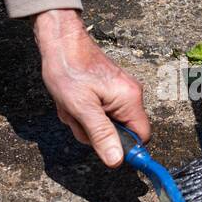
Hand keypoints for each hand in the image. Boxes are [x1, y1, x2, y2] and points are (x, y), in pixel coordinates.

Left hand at [34, 9, 149, 166]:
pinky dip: (83, 111)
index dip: (123, 147)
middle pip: (120, 132)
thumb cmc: (69, 69)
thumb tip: (117, 160)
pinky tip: (71, 101)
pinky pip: (99, 111)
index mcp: (130, 99)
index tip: (101, 145)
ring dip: (85, 121)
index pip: (141, 137)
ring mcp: (119, 92)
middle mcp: (130, 95)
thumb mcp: (81, 108)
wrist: (60, 40)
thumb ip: (101, 134)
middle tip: (77, 117)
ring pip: (106, 123)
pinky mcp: (108, 90)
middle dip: (95, 132)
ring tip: (71, 106)